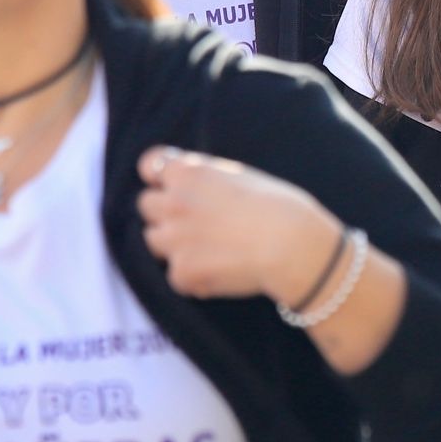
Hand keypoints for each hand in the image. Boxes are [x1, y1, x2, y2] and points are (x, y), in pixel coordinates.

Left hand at [137, 147, 340, 305]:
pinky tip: (223, 272)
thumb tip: (192, 186)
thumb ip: (207, 178)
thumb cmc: (280, 206)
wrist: (294, 245)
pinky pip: (177, 276)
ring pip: (154, 241)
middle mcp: (173, 202)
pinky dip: (195, 277)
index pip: (150, 165)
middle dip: (165, 212)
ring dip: (174, 244)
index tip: (172, 185)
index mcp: (189, 172)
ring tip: (209, 248)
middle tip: (196, 222)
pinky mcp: (181, 272)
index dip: (161, 177)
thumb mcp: (241, 176)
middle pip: (146, 205)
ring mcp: (174, 239)